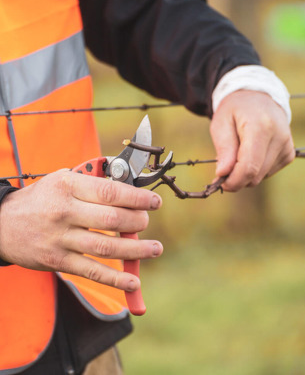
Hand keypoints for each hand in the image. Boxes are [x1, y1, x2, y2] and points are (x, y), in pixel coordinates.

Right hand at [0, 170, 162, 291]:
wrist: (3, 224)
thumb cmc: (40, 199)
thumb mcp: (62, 180)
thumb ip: (92, 184)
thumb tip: (128, 192)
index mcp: (68, 187)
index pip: (109, 192)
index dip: (136, 198)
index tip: (154, 202)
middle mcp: (64, 212)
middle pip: (111, 220)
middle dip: (137, 222)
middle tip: (146, 221)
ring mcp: (60, 239)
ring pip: (105, 247)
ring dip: (136, 250)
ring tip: (155, 248)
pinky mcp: (58, 261)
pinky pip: (91, 271)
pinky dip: (115, 278)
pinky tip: (133, 281)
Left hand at [210, 90, 294, 190]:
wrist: (257, 98)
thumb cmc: (235, 110)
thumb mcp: (221, 123)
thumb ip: (224, 149)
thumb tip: (223, 173)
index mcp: (261, 127)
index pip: (249, 167)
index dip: (233, 181)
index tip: (220, 182)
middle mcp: (279, 138)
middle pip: (255, 175)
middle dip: (236, 178)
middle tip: (223, 168)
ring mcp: (286, 146)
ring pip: (260, 177)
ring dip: (244, 173)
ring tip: (237, 153)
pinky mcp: (288, 153)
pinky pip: (267, 173)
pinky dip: (254, 169)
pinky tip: (250, 153)